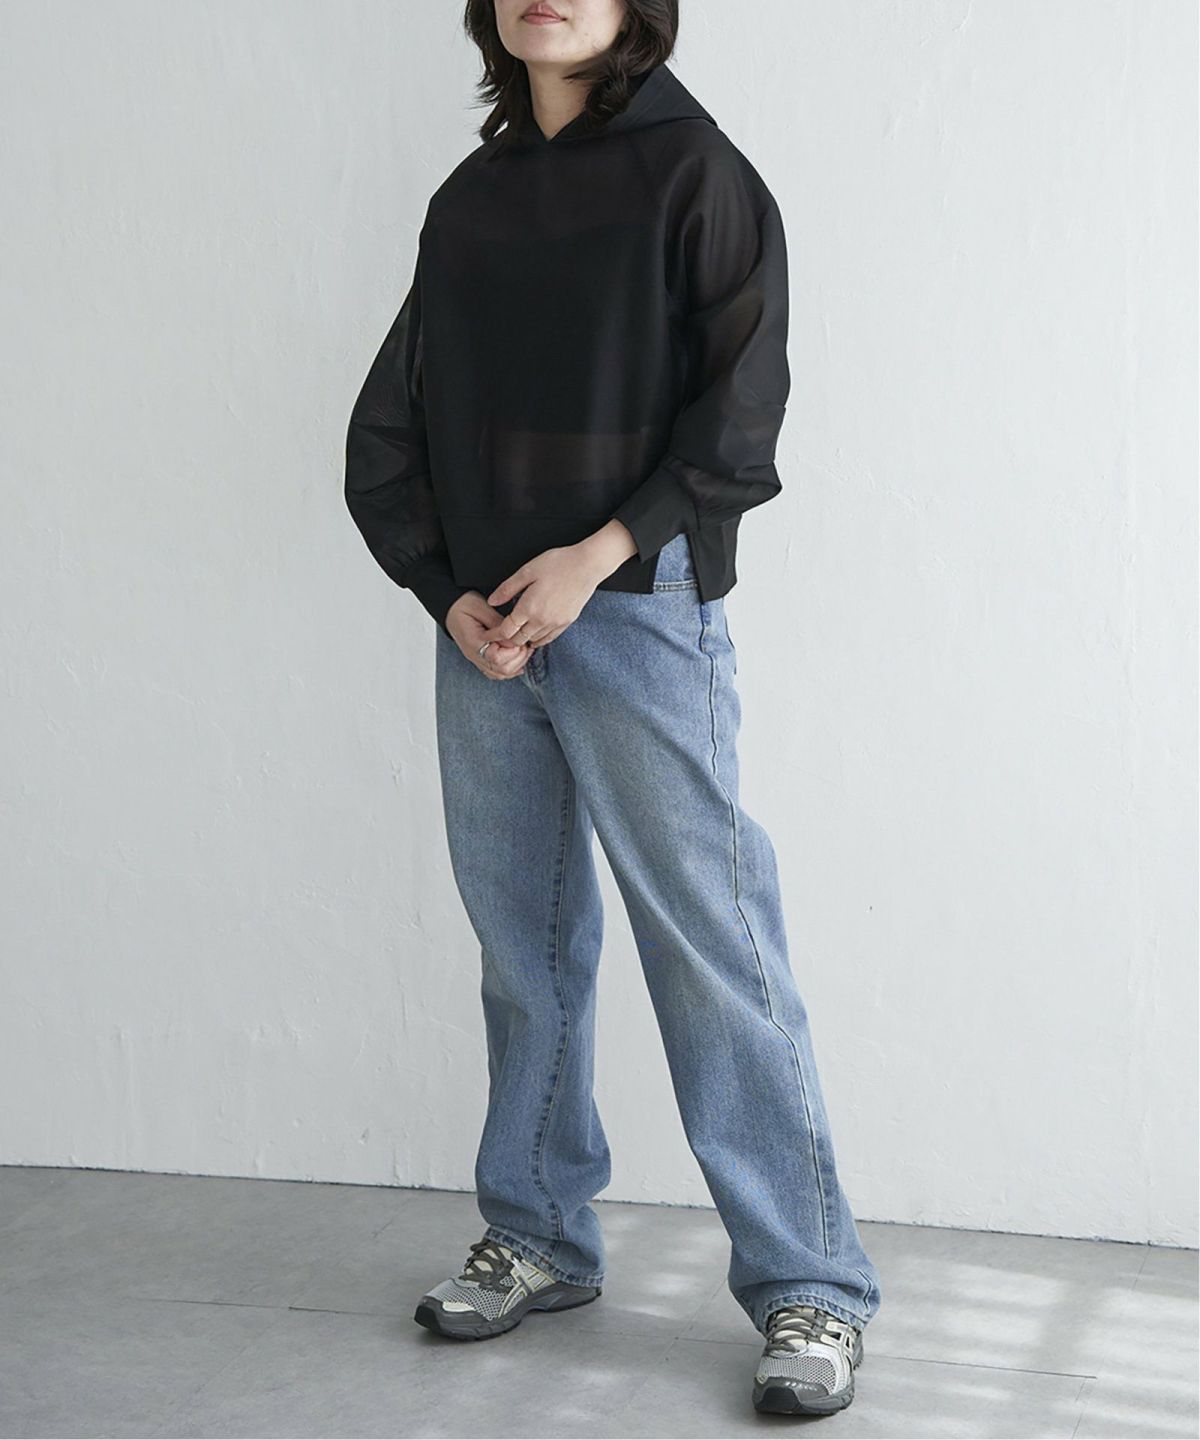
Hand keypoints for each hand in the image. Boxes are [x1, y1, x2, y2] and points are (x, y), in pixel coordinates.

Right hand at [446, 592, 532, 680]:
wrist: (449, 607)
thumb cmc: (463, 603)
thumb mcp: (481, 607)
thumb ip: (497, 623)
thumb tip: (513, 637)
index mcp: (473, 642)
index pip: (497, 658)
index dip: (513, 650)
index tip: (520, 638)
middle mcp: (474, 655)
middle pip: (501, 670)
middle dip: (519, 659)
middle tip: (525, 644)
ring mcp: (476, 658)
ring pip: (500, 674)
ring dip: (516, 664)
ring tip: (524, 650)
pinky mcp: (480, 658)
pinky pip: (496, 672)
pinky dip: (510, 669)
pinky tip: (518, 660)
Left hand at [479, 524, 635, 648]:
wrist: (588, 565)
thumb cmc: (558, 563)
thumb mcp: (527, 571)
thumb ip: (507, 588)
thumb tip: (491, 601)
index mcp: (528, 607)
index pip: (506, 631)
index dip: (496, 634)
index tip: (491, 631)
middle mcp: (542, 620)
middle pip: (518, 640)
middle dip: (508, 638)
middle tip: (503, 631)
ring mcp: (556, 623)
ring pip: (533, 641)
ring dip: (524, 638)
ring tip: (518, 631)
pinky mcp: (567, 622)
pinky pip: (549, 638)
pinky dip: (539, 638)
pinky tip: (535, 632)